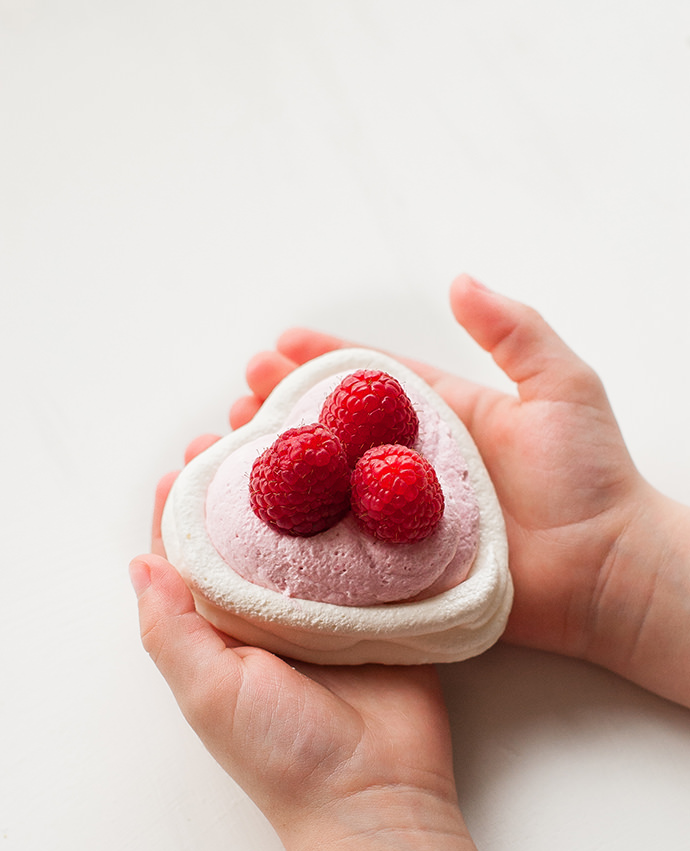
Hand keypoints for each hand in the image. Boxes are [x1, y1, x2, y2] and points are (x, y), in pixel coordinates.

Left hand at [131, 461, 458, 843]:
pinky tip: (365, 470)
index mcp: (226, 626)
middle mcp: (274, 609)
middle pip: (257, 528)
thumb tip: (138, 561)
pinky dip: (365, 511)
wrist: (377, 795)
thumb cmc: (283, 753)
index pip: (197, 554)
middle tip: (247, 425)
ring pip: (314, 529)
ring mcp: (332, 604)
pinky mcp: (383, 606)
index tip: (190, 457)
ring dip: (308, 482)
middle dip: (250, 476)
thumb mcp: (207, 692)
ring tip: (302, 430)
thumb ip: (169, 628)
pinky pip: (373, 549)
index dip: (190, 504)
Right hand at [232, 275, 689, 705]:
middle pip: (334, 433)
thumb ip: (515, 332)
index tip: (278, 345)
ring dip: (276, 469)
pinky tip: (252, 520)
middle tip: (242, 396)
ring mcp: (400, 519)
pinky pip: (339, 549)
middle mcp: (412, 468)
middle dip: (284, 410)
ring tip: (231, 449)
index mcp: (443, 420)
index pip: (370, 382)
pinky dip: (294, 535)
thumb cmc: (591, 479)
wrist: (605, 571)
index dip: (323, 360)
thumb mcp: (561, 387)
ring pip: (326, 489)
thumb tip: (461, 280)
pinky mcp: (398, 568)